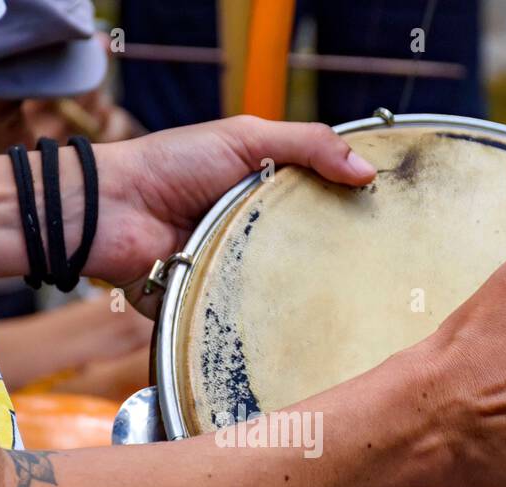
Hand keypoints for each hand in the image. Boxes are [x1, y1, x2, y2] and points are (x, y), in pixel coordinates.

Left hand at [83, 116, 375, 311]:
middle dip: (337, 262)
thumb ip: (307, 145)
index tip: (393, 225)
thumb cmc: (172, 165)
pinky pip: (249, 318)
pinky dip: (266, 321)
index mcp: (264, 192)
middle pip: (309, 251)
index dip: (352, 211)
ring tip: (351, 306)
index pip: (320, 202)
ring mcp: (235, 270)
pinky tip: (300, 329)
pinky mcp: (215, 303)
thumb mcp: (245, 139)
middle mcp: (254, 233)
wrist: (111, 212)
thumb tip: (368, 171)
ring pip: (284, 288)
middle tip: (382, 276)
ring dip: (304, 294)